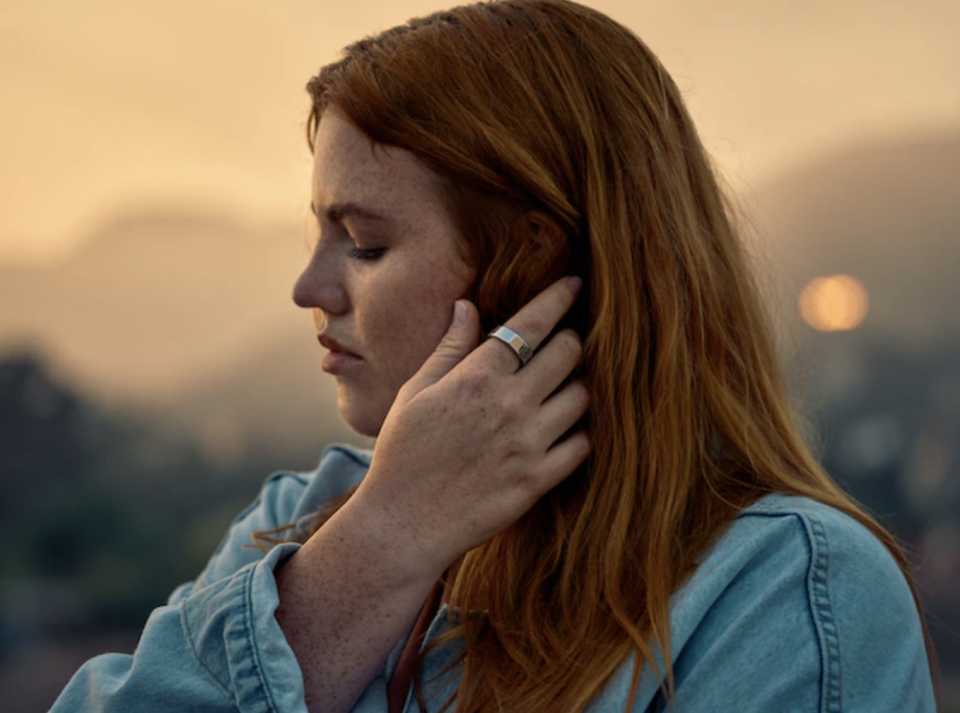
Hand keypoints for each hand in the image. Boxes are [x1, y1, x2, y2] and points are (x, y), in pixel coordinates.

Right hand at [353, 276, 589, 578]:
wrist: (403, 524)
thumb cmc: (403, 454)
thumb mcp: (416, 392)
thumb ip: (450, 348)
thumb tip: (469, 306)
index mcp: (476, 378)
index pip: (531, 324)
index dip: (558, 298)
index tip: (573, 284)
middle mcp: (509, 406)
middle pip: (568, 352)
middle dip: (570, 339)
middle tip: (563, 343)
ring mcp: (528, 444)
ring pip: (582, 396)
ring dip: (576, 385)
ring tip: (560, 388)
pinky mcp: (539, 480)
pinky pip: (582, 445)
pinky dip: (578, 433)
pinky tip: (562, 430)